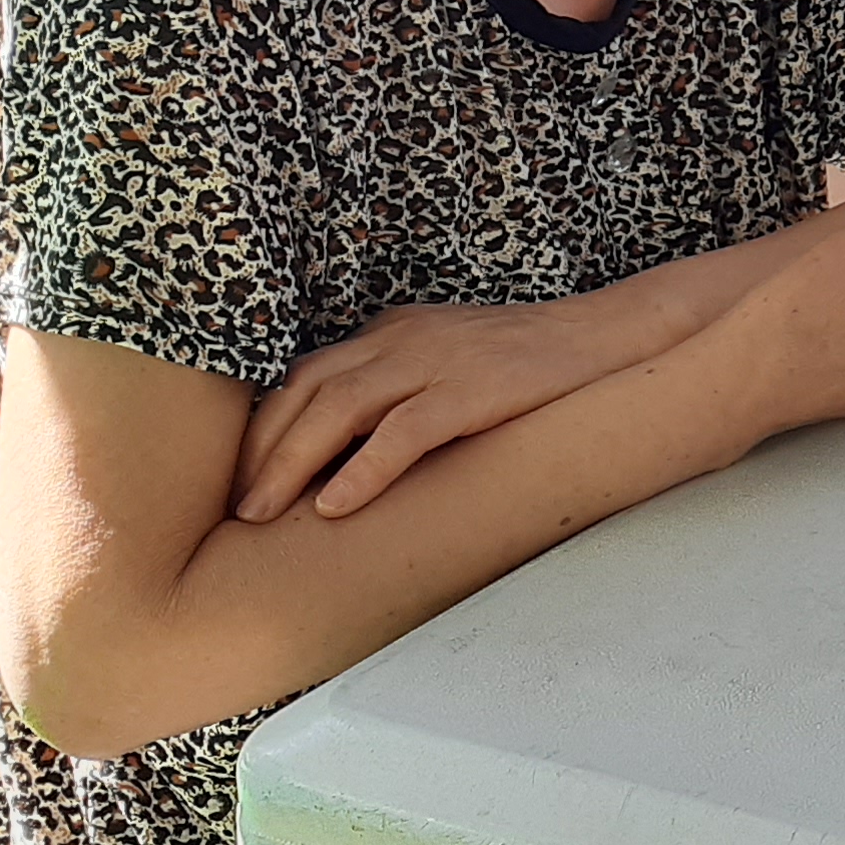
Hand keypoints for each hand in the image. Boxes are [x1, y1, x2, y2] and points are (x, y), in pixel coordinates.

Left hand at [234, 294, 639, 522]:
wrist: (610, 337)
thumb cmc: (531, 365)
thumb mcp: (450, 363)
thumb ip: (399, 390)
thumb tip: (346, 457)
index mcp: (393, 331)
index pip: (304, 375)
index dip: (263, 429)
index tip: (236, 481)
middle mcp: (403, 337)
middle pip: (306, 390)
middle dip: (262, 452)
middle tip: (235, 510)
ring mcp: (438, 359)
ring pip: (340, 407)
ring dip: (292, 463)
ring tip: (262, 513)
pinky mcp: (475, 387)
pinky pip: (404, 430)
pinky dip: (363, 469)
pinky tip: (336, 506)